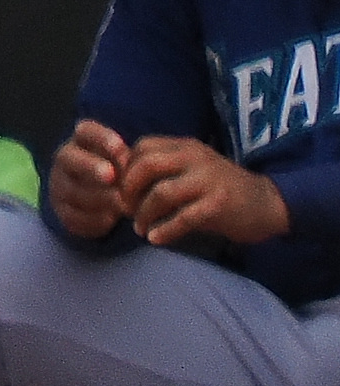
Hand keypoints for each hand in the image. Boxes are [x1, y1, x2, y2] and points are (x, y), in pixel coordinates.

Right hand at [47, 118, 130, 238]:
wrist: (100, 197)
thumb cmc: (121, 172)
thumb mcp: (125, 160)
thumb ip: (128, 159)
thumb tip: (136, 165)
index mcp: (82, 140)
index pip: (86, 131)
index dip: (101, 138)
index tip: (121, 147)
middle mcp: (65, 159)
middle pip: (70, 159)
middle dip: (90, 166)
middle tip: (111, 176)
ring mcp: (60, 186)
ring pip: (72, 191)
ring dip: (98, 198)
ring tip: (122, 205)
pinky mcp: (62, 212)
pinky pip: (72, 216)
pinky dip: (91, 219)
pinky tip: (110, 220)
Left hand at [116, 136, 290, 248]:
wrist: (266, 203)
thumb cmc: (218, 191)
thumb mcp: (191, 171)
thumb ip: (162, 171)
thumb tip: (119, 185)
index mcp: (185, 146)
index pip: (142, 147)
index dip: (124, 170)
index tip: (119, 191)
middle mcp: (196, 158)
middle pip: (147, 165)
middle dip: (128, 190)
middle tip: (125, 210)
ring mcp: (209, 180)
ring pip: (161, 193)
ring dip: (144, 214)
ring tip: (140, 229)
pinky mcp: (219, 204)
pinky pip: (183, 217)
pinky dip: (165, 230)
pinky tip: (156, 239)